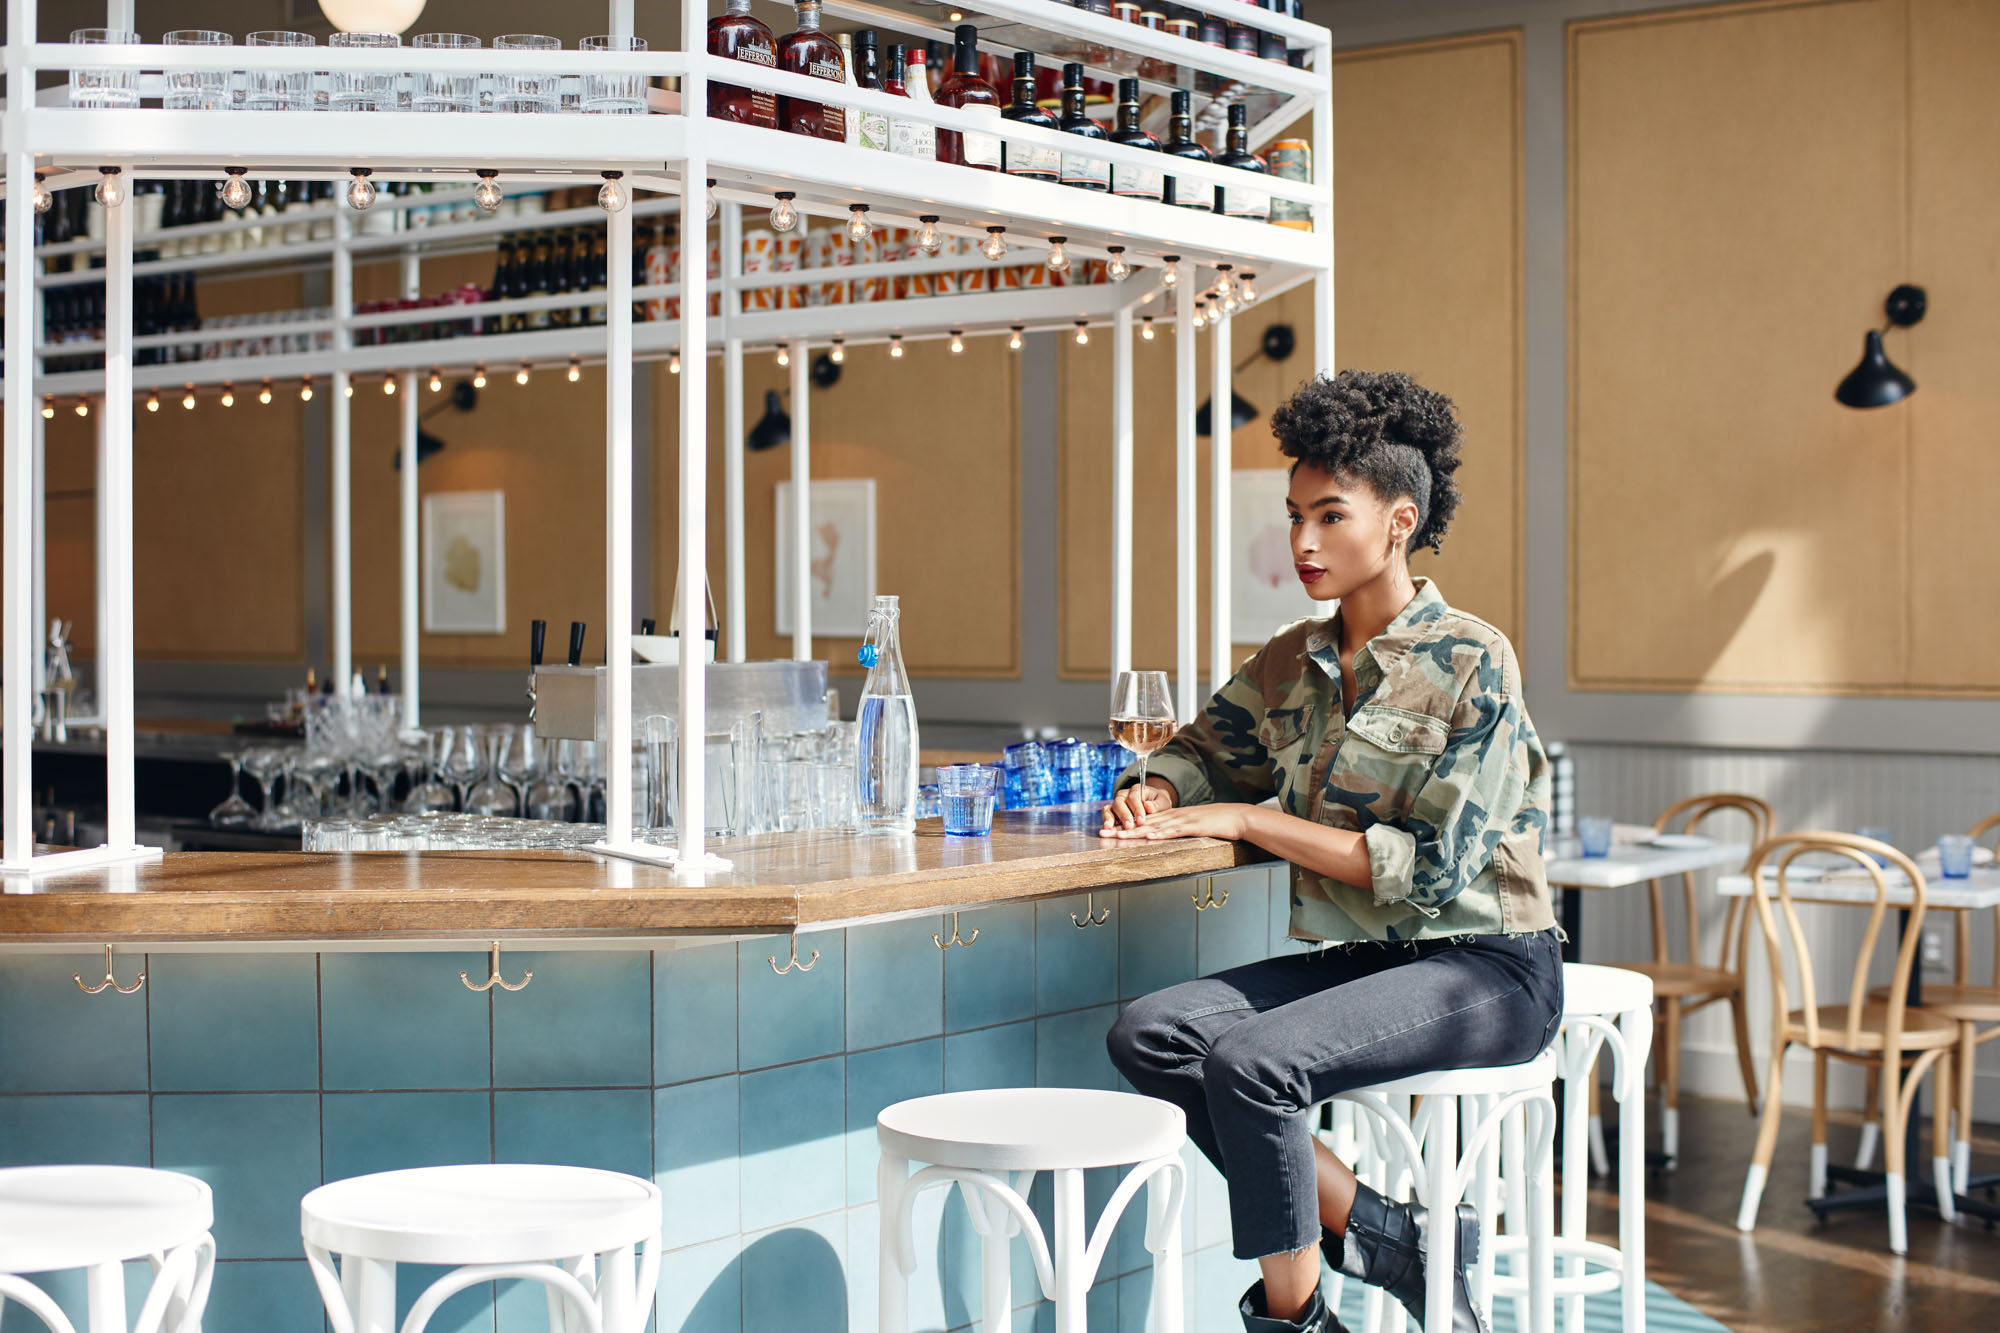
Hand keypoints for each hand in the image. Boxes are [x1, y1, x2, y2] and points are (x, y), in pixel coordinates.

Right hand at [1101, 778, 1176, 829]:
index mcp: (1137, 789)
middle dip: (1124, 815)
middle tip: (1129, 826)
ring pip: (1110, 807)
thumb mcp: (1163, 802)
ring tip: (1110, 827)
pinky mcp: (1112, 812)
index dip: (1137, 808)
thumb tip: (1148, 806)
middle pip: (1119, 802)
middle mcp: (1124, 795)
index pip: (1134, 797)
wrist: (1154, 806)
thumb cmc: (1158, 804)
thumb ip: (1157, 804)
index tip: (1141, 820)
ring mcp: (1116, 803)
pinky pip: (1106, 814)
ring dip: (1110, 818)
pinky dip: (1106, 820)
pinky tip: (1108, 828)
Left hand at [1101, 800, 1255, 841]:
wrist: (1236, 817)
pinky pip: (1174, 830)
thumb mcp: (1191, 827)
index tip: (1108, 829)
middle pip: (1143, 822)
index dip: (1124, 825)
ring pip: (1154, 825)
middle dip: (1122, 827)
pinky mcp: (1194, 826)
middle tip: (1102, 831)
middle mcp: (1173, 816)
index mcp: (1171, 817)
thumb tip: (1162, 837)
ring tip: (1117, 835)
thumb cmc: (1215, 824)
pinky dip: (1161, 833)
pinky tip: (1148, 835)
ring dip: (1135, 830)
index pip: (1143, 821)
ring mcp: (1183, 820)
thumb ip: (1176, 830)